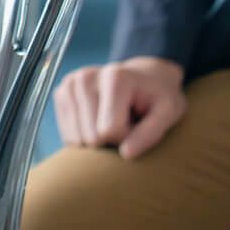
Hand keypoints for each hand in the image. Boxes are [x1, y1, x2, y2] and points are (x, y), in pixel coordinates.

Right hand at [52, 57, 186, 157]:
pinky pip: (68, 135)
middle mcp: (85, 77)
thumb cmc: (159, 96)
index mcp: (114, 78)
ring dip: (98, 138)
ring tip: (113, 120)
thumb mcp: (169, 113)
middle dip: (112, 139)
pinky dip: (85, 135)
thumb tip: (126, 154)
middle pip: (91, 137)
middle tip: (127, 122)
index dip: (128, 138)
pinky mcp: (61, 93)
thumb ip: (150, 134)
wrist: (144, 75)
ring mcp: (69, 84)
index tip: (139, 124)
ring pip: (76, 138)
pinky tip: (98, 119)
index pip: (110, 131)